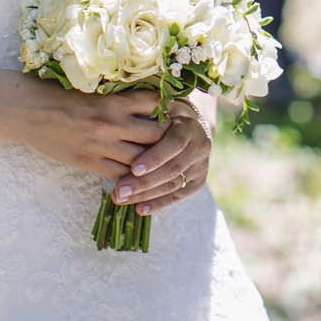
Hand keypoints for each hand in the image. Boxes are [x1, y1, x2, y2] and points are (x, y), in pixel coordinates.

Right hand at [8, 83, 165, 178]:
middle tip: (177, 141)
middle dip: (169, 138)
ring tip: (163, 162)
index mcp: (114, 100)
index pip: (156, 104)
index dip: (169, 109)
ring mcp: (100, 145)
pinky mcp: (88, 162)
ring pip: (142, 160)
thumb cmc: (58, 92)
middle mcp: (112, 123)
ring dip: (154, 162)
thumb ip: (118, 97)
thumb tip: (146, 101)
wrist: (26, 109)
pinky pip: (119, 175)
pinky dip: (132, 177)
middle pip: (156, 135)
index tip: (178, 113)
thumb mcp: (93, 88)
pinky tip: (138, 177)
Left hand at [112, 98, 212, 218]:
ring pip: (173, 185)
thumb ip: (147, 118)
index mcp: (189, 127)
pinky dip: (158, 204)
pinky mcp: (199, 181)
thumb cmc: (164, 116)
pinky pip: (178, 196)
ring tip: (122, 199)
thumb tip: (124, 129)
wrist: (189, 125)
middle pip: (172, 169)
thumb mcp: (158, 111)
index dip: (155, 157)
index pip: (174, 144)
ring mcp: (201, 166)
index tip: (133, 168)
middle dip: (144, 182)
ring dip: (146, 195)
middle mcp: (200, 147)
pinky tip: (139, 209)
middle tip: (119, 191)